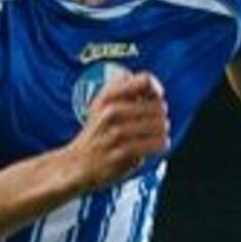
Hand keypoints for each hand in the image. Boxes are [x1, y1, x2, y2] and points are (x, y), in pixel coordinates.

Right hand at [64, 72, 169, 190]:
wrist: (78, 162)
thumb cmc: (96, 132)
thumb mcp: (101, 104)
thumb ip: (122, 89)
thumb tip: (147, 79)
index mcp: (107, 96)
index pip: (145, 80)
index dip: (157, 90)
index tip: (155, 100)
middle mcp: (110, 111)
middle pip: (158, 105)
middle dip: (161, 116)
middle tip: (155, 124)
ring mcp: (115, 132)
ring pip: (159, 125)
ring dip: (162, 132)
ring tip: (157, 135)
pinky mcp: (121, 152)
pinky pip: (154, 144)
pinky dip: (160, 145)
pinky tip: (156, 146)